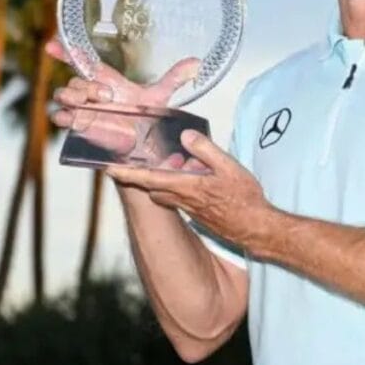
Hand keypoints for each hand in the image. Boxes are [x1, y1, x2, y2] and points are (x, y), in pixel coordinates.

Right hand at [47, 37, 200, 160]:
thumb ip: (175, 78)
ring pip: (64, 94)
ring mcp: (82, 108)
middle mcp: (90, 91)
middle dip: (86, 85)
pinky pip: (61, 117)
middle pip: (74, 79)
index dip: (64, 50)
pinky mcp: (79, 126)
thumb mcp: (160, 97)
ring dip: (75, 97)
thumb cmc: (145, 119)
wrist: (140, 147)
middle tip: (107, 95)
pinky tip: (74, 118)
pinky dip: (64, 116)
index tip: (51, 43)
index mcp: (104, 79)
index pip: (79, 60)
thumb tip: (198, 63)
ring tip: (93, 105)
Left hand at [107, 130, 275, 248]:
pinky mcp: (198, 215)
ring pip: (165, 193)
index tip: (108, 168)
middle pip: (153, 186)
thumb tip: (185, 135)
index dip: (127, 173)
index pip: (149, 178)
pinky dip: (176, 187)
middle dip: (143, 174)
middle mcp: (183, 200)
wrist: (256, 229)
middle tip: (138, 158)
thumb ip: (206, 151)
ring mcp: (190, 210)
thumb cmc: (245, 200)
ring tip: (168, 164)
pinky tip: (192, 178)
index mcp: (187, 187)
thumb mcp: (230, 168)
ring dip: (161, 180)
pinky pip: (178, 199)